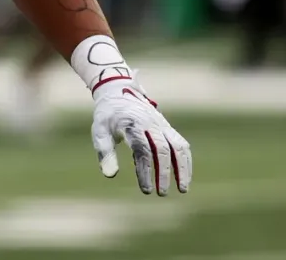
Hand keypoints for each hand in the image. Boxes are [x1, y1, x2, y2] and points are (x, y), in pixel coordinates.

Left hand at [91, 78, 192, 195]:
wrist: (119, 93)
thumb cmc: (108, 117)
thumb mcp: (100, 132)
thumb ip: (105, 153)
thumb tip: (110, 175)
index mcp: (132, 125)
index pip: (142, 150)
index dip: (146, 171)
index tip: (146, 190)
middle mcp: (151, 124)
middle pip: (163, 150)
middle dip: (164, 173)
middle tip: (162, 193)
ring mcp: (162, 125)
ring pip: (178, 147)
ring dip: (182, 168)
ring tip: (183, 189)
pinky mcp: (168, 128)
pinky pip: (181, 144)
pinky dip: (185, 161)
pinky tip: (184, 177)